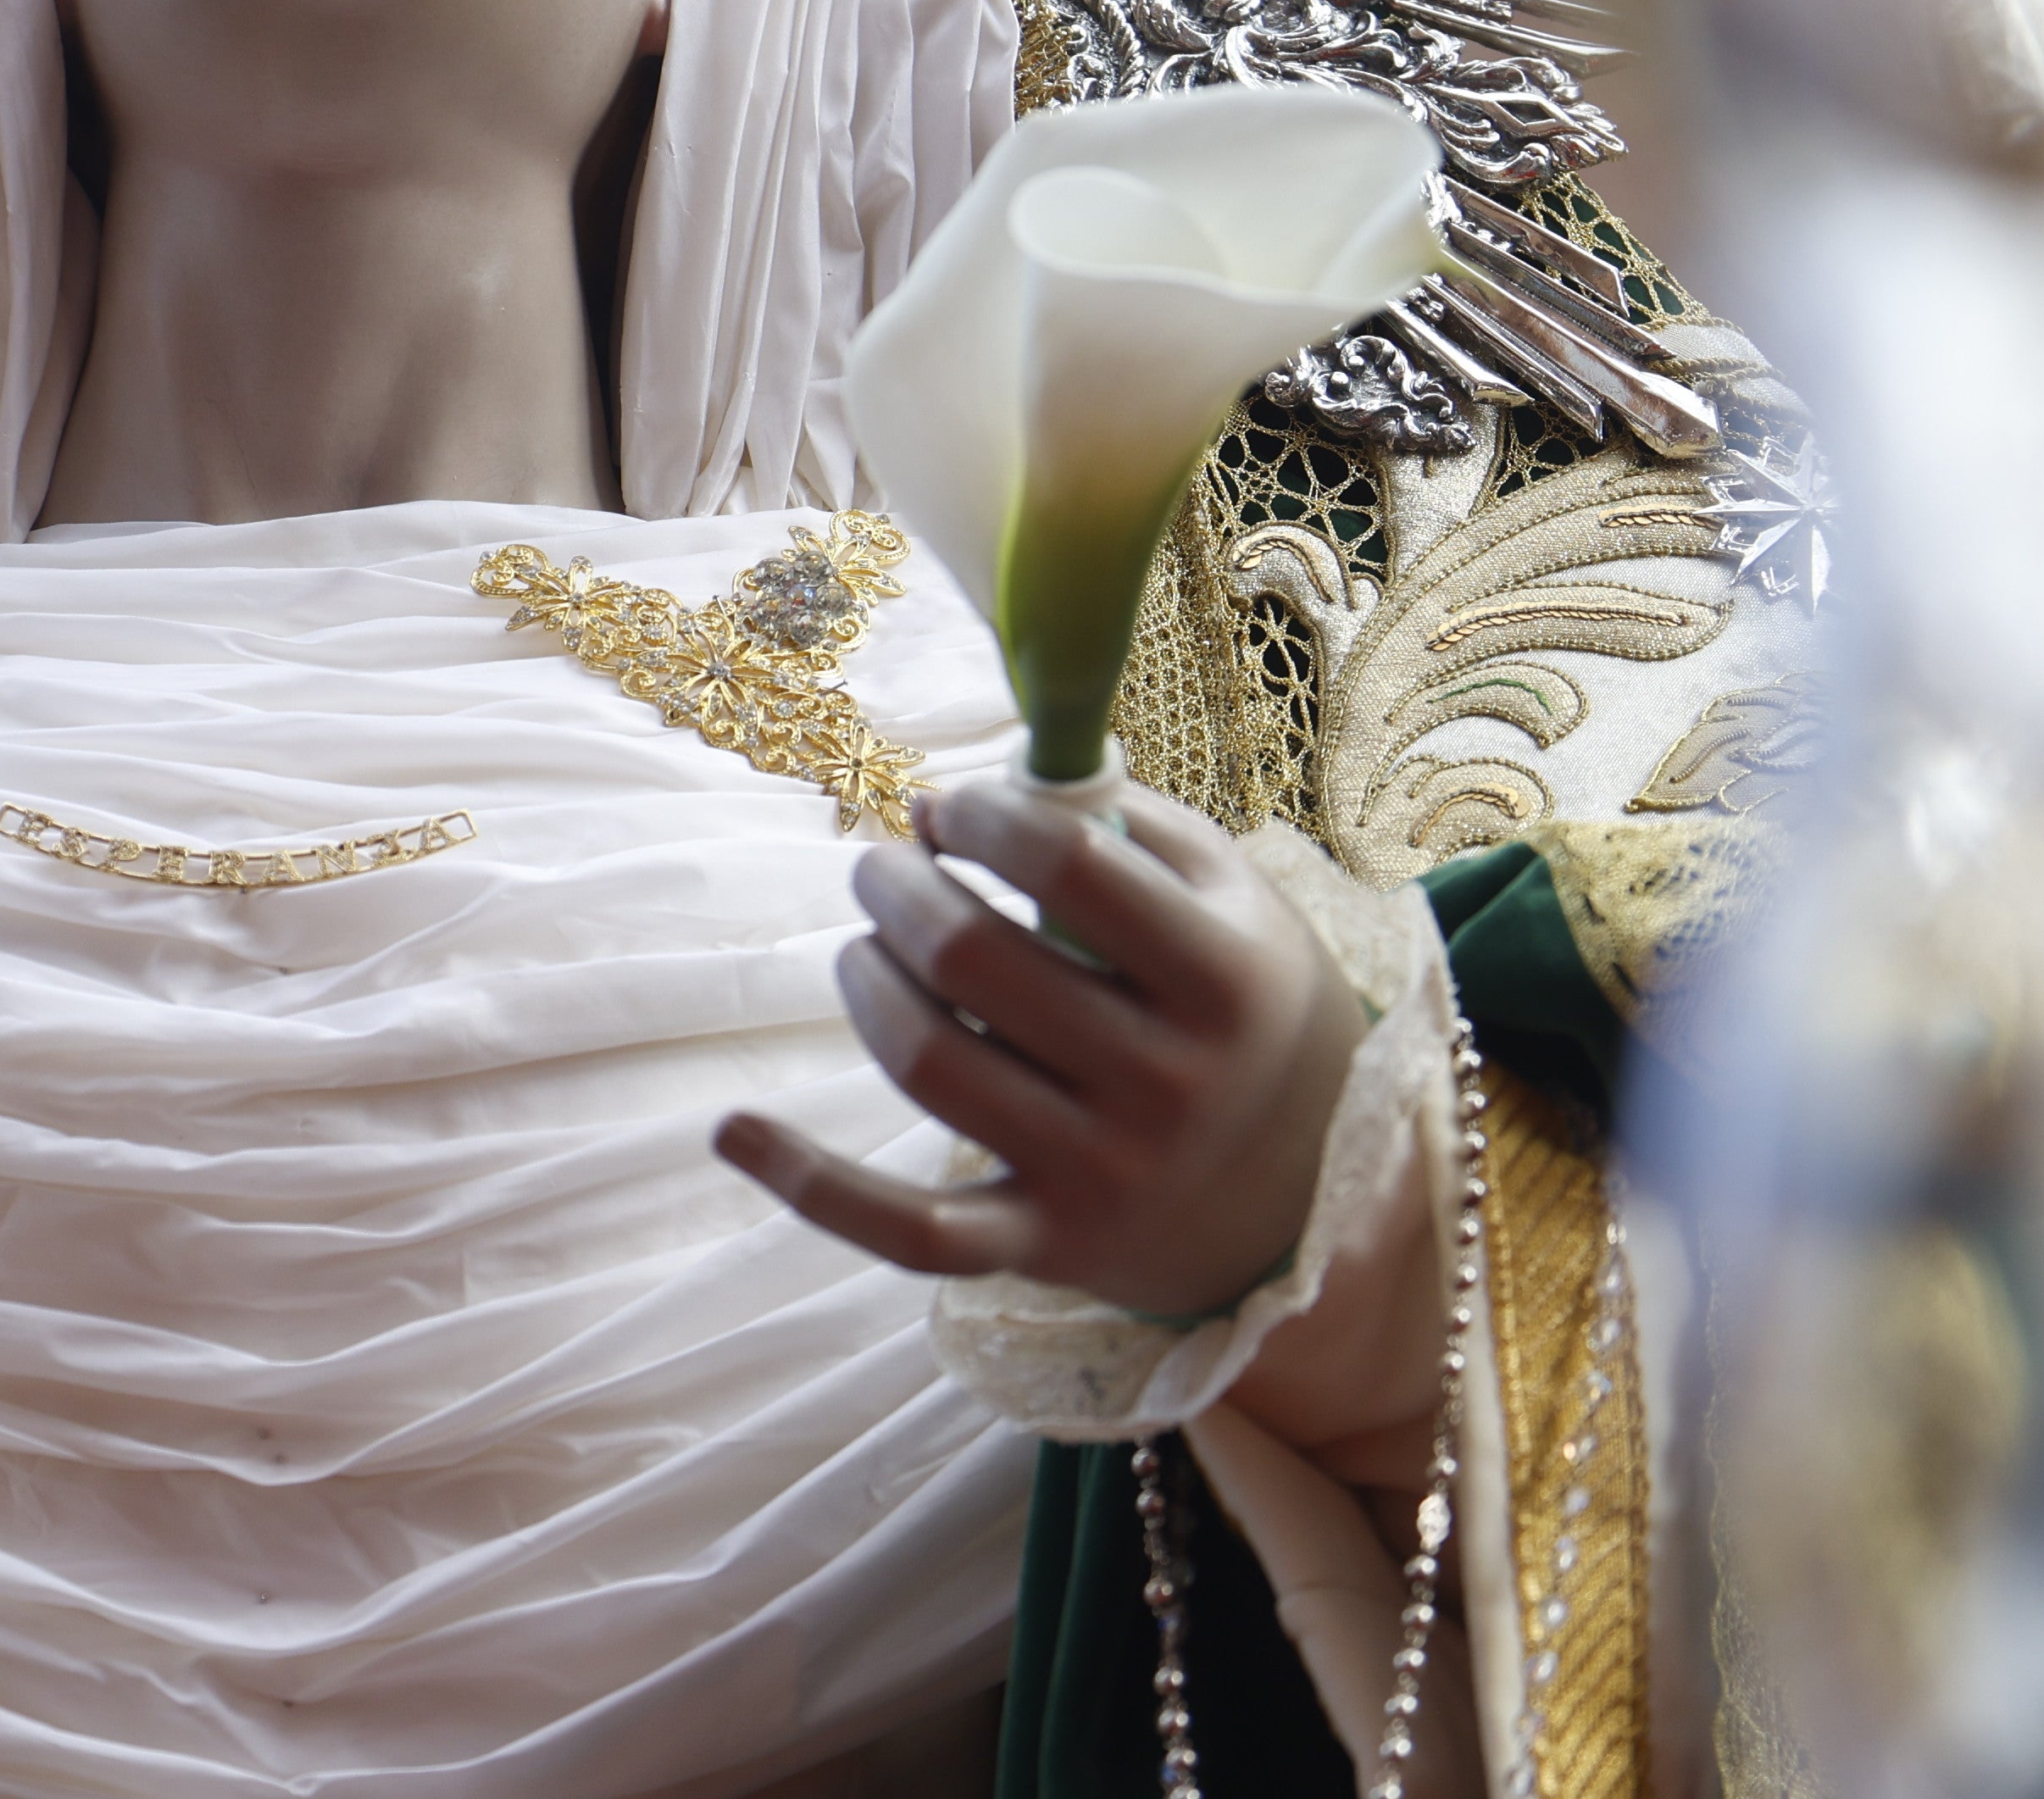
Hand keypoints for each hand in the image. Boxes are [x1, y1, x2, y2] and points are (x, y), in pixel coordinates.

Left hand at [715, 780, 1365, 1323]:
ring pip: (931, 1063)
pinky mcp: (1044, 1246)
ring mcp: (1102, 1174)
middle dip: (898, 888)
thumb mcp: (1230, 897)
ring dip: (867, 978)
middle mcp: (1167, 1084)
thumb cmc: (1247, 1007)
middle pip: (974, 959)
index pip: (1068, 864)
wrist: (1310, 1193)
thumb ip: (1113, 824)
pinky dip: (813, 1186)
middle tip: (883, 865)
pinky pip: (911, 1232)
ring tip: (867, 943)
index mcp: (1222, 980)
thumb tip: (953, 797)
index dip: (982, 815)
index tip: (952, 807)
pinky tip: (732, 1131)